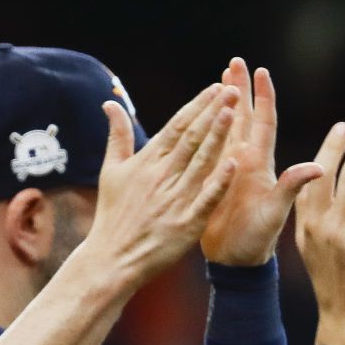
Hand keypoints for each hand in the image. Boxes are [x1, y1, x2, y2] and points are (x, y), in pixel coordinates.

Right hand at [73, 80, 241, 288]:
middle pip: (191, 139)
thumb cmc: (112, 213)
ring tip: (233, 112)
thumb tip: (110, 104)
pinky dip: (219, 180)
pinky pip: (205, 198)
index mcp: (146, 162)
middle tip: (232, 89)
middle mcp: (160, 176)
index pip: (176, 127)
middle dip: (212, 112)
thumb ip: (117, 136)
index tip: (216, 87)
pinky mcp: (185, 222)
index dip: (197, 106)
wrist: (111, 257)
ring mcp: (174, 199)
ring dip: (217, 136)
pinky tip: (234, 162)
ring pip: (200, 162)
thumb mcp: (110, 171)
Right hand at [200, 60, 326, 265]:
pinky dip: (200, 132)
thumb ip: (293, 186)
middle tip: (233, 62)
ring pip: (223, 129)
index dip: (261, 97)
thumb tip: (320, 166)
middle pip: (240, 118)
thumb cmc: (257, 239)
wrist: (235, 261)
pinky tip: (195, 119)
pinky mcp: (209, 181)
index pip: (261, 122)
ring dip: (220, 104)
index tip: (259, 71)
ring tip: (217, 81)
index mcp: (257, 163)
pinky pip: (203, 151)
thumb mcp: (276, 212)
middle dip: (236, 89)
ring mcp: (225, 170)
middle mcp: (242, 161)